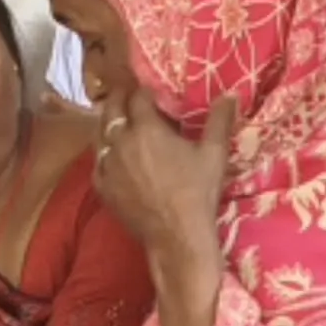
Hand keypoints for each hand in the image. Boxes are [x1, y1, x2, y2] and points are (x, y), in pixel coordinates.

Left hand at [94, 91, 236, 278]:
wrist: (177, 236)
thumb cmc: (197, 193)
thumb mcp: (213, 154)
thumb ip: (219, 120)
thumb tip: (230, 94)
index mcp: (147, 129)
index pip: (138, 97)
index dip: (143, 90)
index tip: (149, 89)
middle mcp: (121, 142)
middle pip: (111, 109)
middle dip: (119, 97)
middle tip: (126, 93)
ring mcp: (107, 165)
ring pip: (99, 134)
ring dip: (107, 122)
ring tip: (116, 118)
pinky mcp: (102, 187)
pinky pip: (96, 162)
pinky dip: (102, 153)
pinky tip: (109, 153)